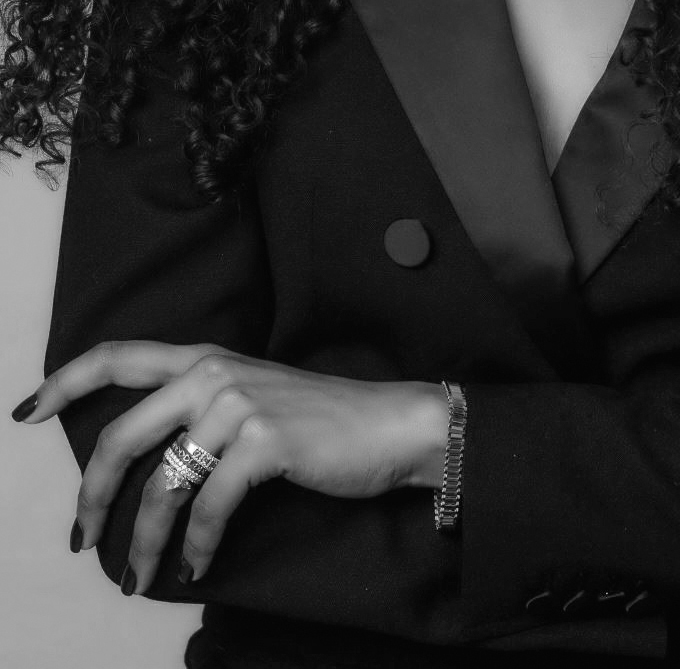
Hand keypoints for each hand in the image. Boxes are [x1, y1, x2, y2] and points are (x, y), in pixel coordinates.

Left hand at [14, 342, 448, 593]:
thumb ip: (198, 411)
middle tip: (83, 540)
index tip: (27, 413)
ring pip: (162, 484)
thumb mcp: (251, 397)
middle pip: (120, 434)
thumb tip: (145, 465)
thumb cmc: (320, 421)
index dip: (66, 382)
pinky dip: (195, 548)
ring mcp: (238, 403)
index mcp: (203, 357)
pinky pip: (207, 508)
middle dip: (91, 497)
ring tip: (138, 577)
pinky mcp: (265, 441)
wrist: (390, 425)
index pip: (118, 355)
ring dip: (144, 542)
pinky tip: (196, 568)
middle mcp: (213, 371)